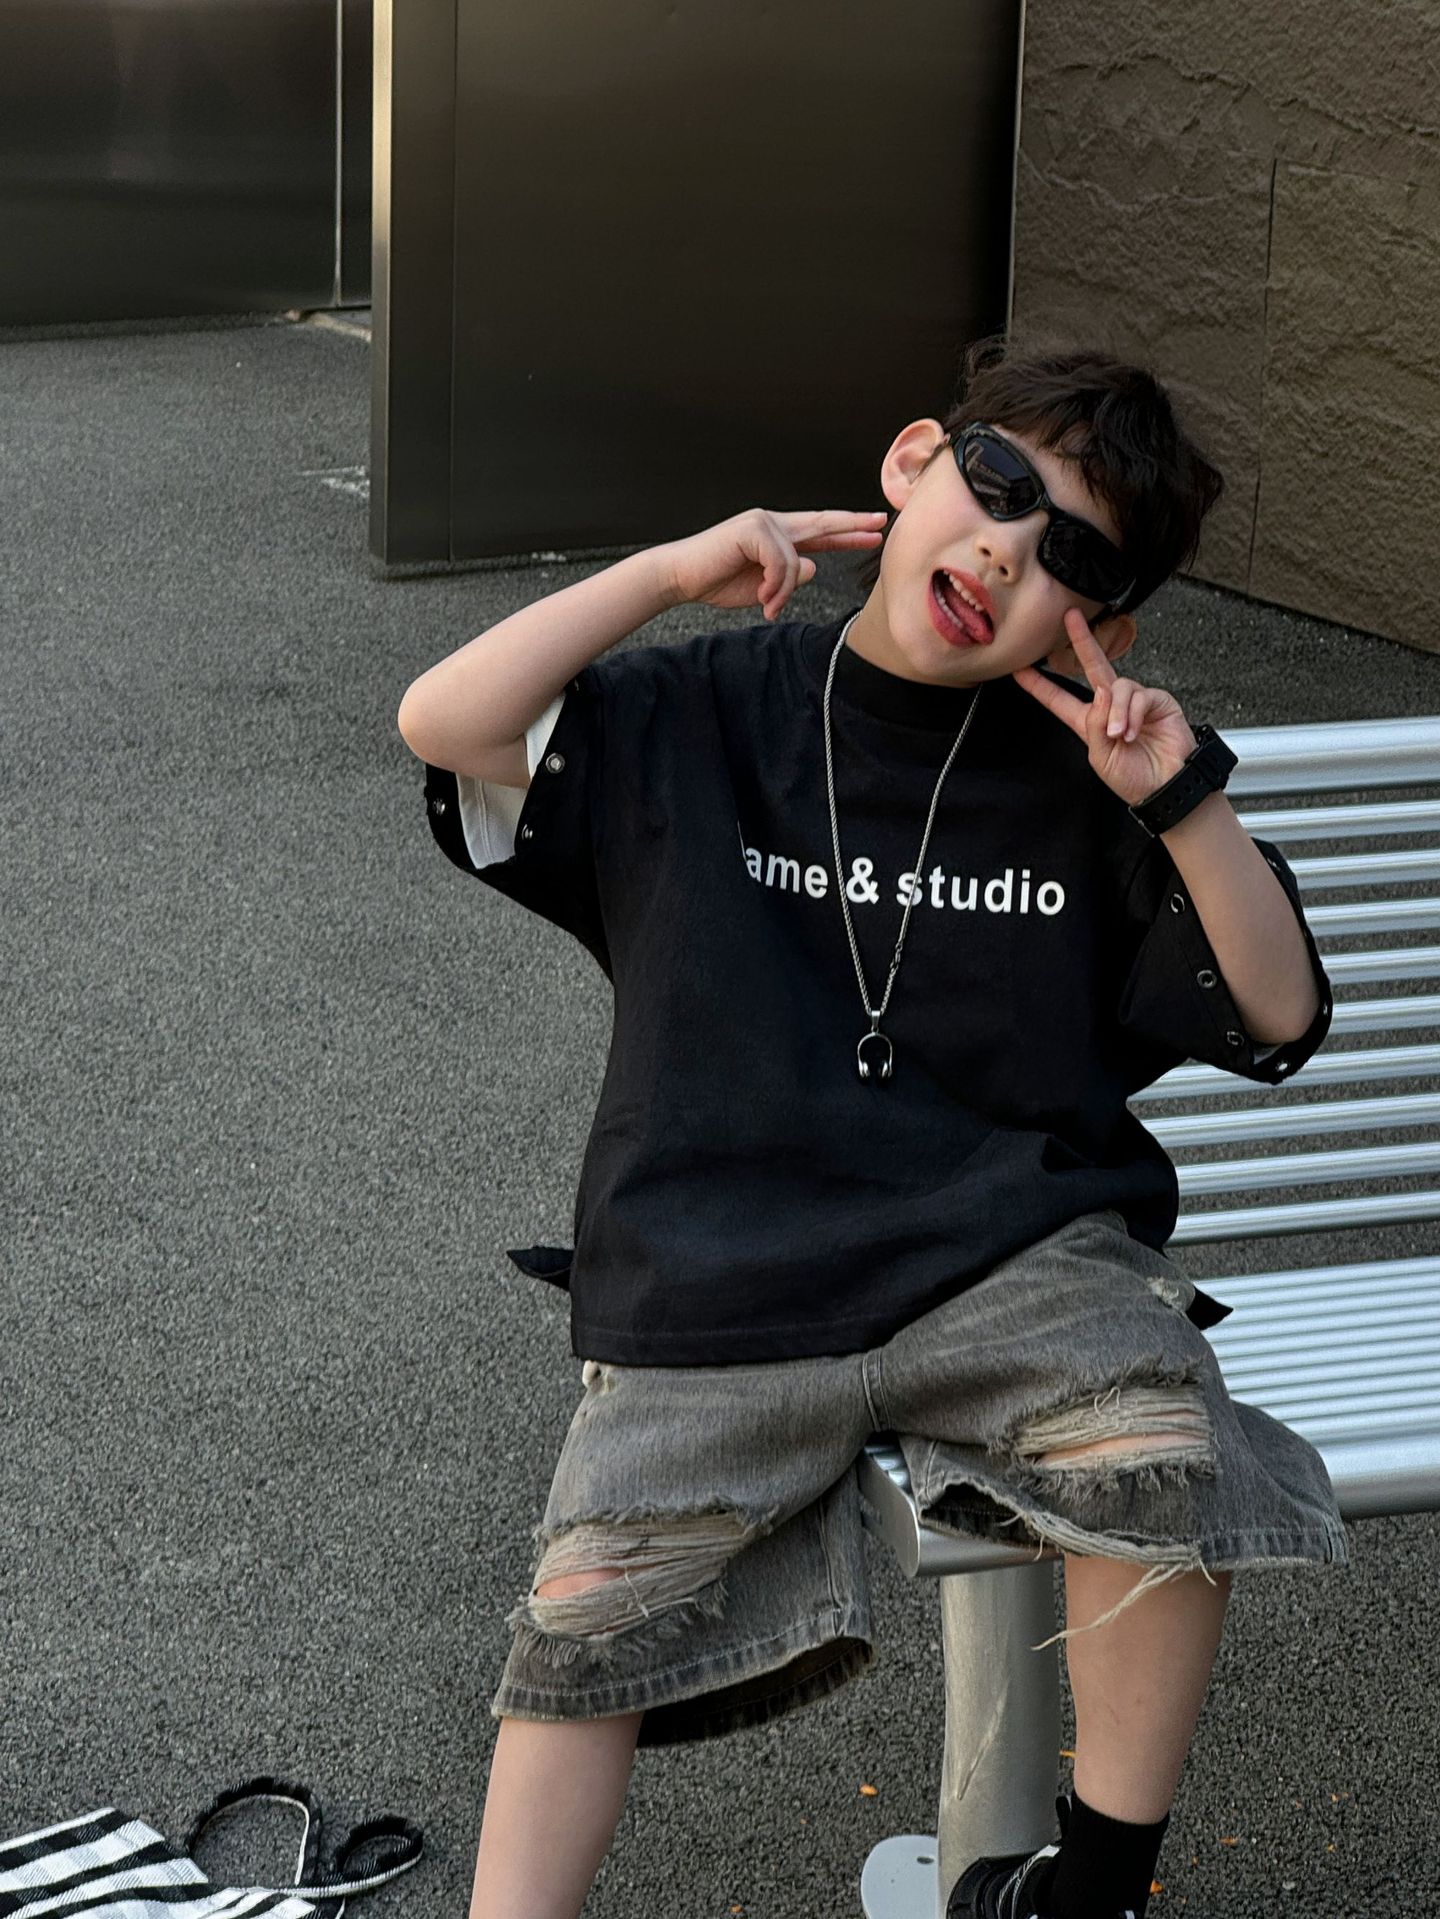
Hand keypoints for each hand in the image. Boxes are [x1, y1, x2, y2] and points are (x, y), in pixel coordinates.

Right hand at [660, 508, 887, 621]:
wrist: (680, 578)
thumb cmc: (715, 582)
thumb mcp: (763, 589)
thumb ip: (790, 580)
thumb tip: (814, 567)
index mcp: (776, 536)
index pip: (818, 533)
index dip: (846, 533)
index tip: (872, 532)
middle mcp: (772, 523)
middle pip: (821, 524)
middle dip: (852, 525)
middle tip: (881, 523)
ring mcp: (763, 522)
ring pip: (798, 559)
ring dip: (785, 590)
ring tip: (768, 604)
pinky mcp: (753, 528)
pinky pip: (782, 562)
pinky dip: (775, 585)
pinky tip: (763, 597)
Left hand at [1012, 607, 1198, 806]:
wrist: (1166, 787)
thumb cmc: (1133, 778)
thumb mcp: (1101, 756)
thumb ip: (1094, 725)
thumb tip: (1102, 691)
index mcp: (1089, 723)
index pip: (1060, 699)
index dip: (1040, 685)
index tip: (1019, 670)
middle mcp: (1110, 707)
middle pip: (1093, 666)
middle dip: (1082, 640)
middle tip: (1070, 617)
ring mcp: (1134, 701)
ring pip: (1117, 687)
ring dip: (1116, 712)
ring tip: (1120, 735)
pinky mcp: (1157, 700)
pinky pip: (1138, 695)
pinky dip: (1132, 713)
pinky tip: (1134, 732)